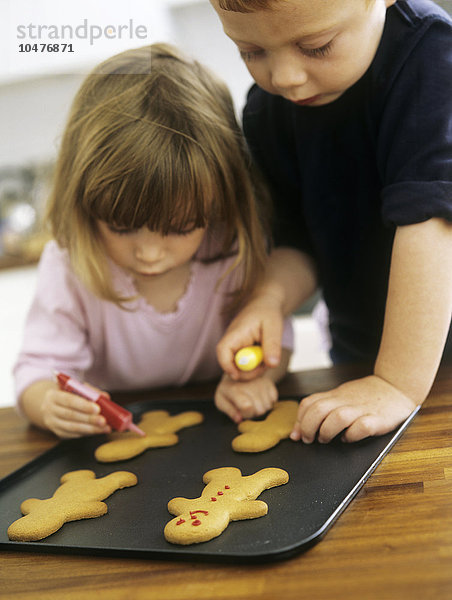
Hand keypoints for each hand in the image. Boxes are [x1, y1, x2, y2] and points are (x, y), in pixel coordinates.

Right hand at [41, 387, 111, 438]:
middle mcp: (49, 409)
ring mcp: (52, 423)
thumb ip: (90, 391)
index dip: (83, 405)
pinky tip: (98, 431)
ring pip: (72, 428)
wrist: (50, 404)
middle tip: (104, 421)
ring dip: (91, 429)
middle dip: (89, 419)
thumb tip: (105, 397)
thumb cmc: (67, 393)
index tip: (98, 409)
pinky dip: (87, 433)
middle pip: (71, 415)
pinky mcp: (57, 432)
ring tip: (105, 428)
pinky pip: (73, 435)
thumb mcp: (75, 388)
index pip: (69, 400)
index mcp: (53, 395)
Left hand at [214, 373, 278, 422]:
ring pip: (268, 406)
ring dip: (261, 408)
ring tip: (253, 402)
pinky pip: (274, 400)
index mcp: (235, 390)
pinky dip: (268, 402)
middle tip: (247, 407)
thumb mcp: (221, 400)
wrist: (237, 372)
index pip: (247, 407)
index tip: (241, 412)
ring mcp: (261, 383)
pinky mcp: (269, 382)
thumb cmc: (228, 390)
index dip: (246, 414)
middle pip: (260, 410)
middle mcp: (250, 385)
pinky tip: (260, 397)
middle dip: (253, 413)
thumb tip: (239, 419)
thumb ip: (230, 411)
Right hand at [216, 295, 283, 381]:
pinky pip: (245, 365)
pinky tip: (264, 356)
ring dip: (254, 368)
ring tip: (268, 357)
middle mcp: (232, 342)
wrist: (266, 304)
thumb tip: (272, 364)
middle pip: (231, 365)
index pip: (222, 351)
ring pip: (239, 367)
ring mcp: (236, 348)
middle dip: (248, 372)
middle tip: (266, 365)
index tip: (237, 375)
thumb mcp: (274, 326)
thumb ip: (272, 344)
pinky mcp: (242, 352)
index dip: (227, 366)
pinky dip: (255, 365)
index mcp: (236, 333)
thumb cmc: (268, 311)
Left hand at [290, 375, 417, 443]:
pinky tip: (348, 438)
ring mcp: (362, 409)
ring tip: (326, 439)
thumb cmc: (364, 397)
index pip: (309, 404)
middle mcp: (345, 401)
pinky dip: (351, 435)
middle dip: (308, 427)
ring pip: (337, 417)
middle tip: (309, 440)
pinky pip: (362, 427)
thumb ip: (320, 411)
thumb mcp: (340, 398)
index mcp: (335, 396)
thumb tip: (297, 432)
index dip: (299, 420)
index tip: (298, 434)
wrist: (395, 387)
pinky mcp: (377, 419)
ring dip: (326, 431)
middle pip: (318, 410)